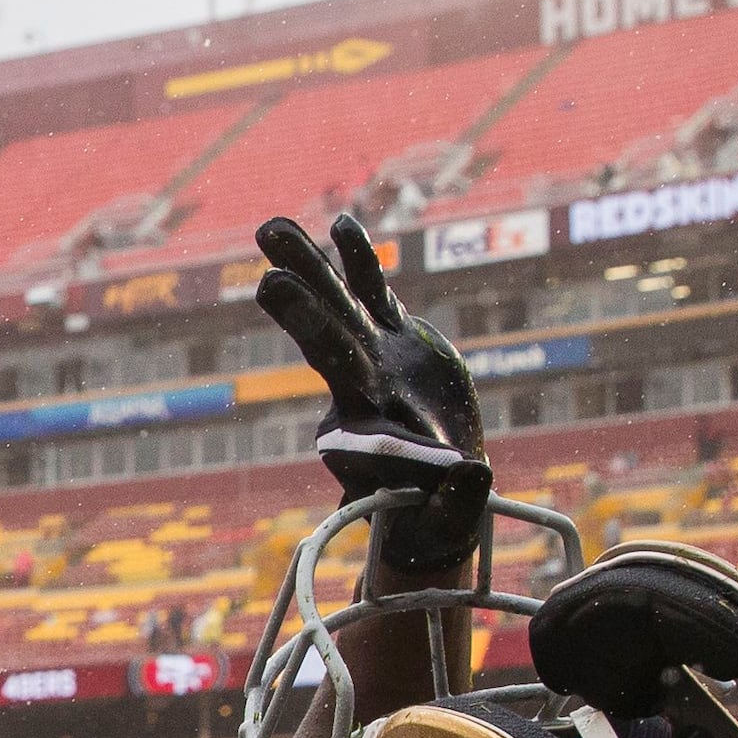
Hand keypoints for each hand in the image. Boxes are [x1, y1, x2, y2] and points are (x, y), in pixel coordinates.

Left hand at [253, 215, 490, 574]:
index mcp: (363, 418)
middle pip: (326, 323)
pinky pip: (376, 295)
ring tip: (271, 225)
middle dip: (299, 286)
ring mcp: (376, 356)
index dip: (308, 322)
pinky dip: (360, 260)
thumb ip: (458, 497)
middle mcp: (360, 380)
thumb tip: (472, 475)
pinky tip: (340, 223)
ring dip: (310, 262)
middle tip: (266, 237)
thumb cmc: (436, 514)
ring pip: (341, 301)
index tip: (272, 285)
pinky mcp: (399, 342)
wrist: (439, 489)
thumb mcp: (447, 513)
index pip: (333, 361)